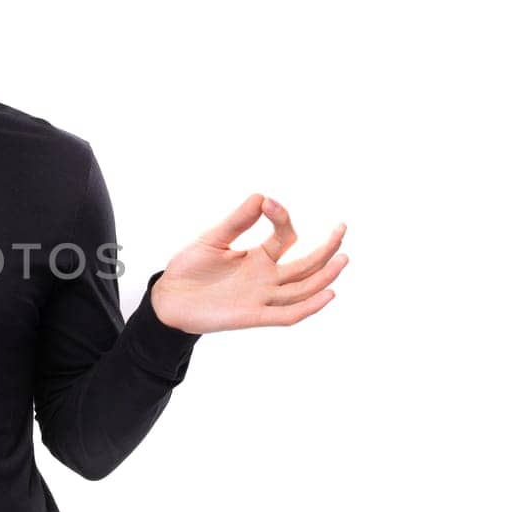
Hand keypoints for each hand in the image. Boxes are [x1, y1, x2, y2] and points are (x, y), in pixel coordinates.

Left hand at [150, 193, 347, 333]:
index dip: (281, 218)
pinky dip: (309, 306)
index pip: (285, 237)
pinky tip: (328, 294)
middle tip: (342, 227)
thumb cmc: (189, 268)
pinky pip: (287, 314)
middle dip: (326, 247)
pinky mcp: (253, 316)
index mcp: (258, 256)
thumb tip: (261, 196)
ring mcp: (262, 296)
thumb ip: (237, 221)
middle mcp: (265, 277)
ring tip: (343, 257)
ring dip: (324, 275)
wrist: (167, 299)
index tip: (267, 203)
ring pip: (303, 288)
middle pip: (306, 264)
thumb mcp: (212, 239)